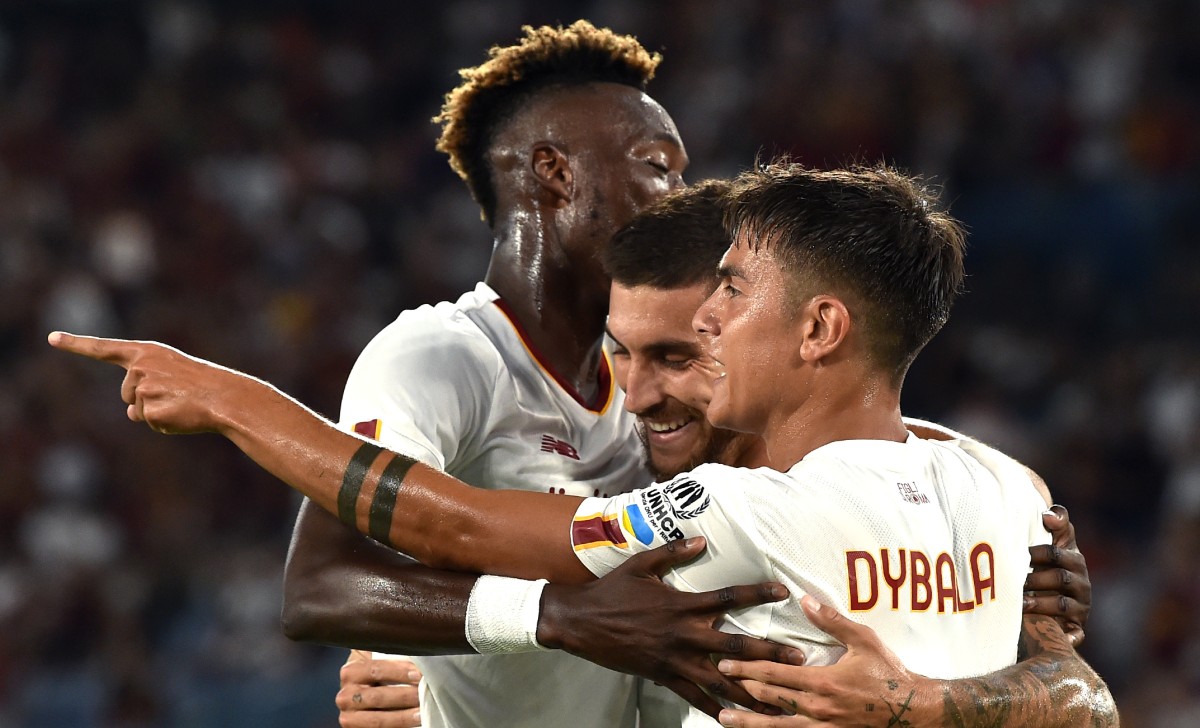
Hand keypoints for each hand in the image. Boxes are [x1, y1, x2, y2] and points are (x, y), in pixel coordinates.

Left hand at [48, 331, 250, 434]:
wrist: (226, 397)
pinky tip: (181, 414)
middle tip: (177, 395)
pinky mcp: (149, 409)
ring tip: (181, 403)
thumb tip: (130, 413)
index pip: (104, 348)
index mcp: (146, 351)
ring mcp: (144, 388)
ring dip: (155, 412)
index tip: (51, 338)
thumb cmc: (203, 385)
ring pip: (136, 410)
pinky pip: (149, 422)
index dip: (76, 344)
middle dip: (145, 400)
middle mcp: (140, 366)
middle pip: (126, 393)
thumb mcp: (172, 374)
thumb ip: (146, 385)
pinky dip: (164, 424)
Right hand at [336, 650, 422, 726]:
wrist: (363, 696)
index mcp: (350, 672)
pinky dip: (399, 727)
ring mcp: (349, 717)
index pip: (375, 670)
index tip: (419, 674)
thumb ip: (390, 657)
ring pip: (379, 720)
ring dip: (404, 716)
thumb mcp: (377, 661)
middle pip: (378, 697)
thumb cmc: (378, 674)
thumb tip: (417, 654)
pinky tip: (413, 721)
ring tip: (422, 712)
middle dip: (405, 695)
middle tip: (425, 693)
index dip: (398, 672)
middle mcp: (345, 695)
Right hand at [538, 537, 793, 718]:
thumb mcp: (642, 564)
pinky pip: (693, 696)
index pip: (727, 597)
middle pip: (735, 644)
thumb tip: (701, 540)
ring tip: (777, 700)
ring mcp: (674, 658)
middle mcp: (683, 634)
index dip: (756, 594)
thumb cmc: (612, 590)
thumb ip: (674, 552)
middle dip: (769, 653)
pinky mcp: (662, 676)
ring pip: (719, 678)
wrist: (579, 621)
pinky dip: (713, 708)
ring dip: (750, 688)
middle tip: (799, 659)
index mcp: (681, 604)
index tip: (782, 591)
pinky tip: (733, 719)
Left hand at [715, 596, 934, 726]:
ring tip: (722, 717)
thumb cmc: (889, 673)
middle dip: (739, 689)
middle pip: (769, 700)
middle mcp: (818, 708)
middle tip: (715, 681)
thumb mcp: (863, 640)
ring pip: (776, 727)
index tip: (724, 663)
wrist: (913, 710)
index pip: (774, 675)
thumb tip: (805, 599)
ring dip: (747, 722)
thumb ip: (832, 620)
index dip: (746, 669)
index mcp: (823, 681)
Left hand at [1024, 505, 1090, 645]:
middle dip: (1035, 578)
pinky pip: (1074, 634)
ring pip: (1062, 605)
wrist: (1052, 604)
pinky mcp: (1078, 629)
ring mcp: (1081, 607)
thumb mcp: (1051, 545)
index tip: (1024, 551)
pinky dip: (1066, 637)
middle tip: (1014, 580)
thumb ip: (1055, 525)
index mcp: (1073, 560)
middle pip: (1059, 578)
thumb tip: (1047, 514)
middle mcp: (1081, 583)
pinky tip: (1057, 637)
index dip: (1042, 552)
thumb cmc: (1046, 568)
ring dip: (1040, 603)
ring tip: (1020, 603)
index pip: (1058, 552)